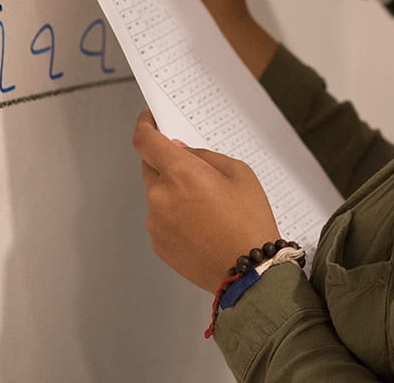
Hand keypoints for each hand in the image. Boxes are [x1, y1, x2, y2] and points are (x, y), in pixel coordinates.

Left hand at [133, 111, 281, 290]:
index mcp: (180, 172)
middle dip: (167, 164)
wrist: (249, 271)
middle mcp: (160, 196)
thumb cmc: (249, 221)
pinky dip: (175, 217)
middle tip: (195, 174)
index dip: (144, 126)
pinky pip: (161, 220)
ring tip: (207, 209)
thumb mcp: (239, 173)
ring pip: (157, 196)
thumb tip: (179, 151)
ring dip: (173, 193)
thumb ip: (205, 157)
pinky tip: (201, 226)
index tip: (149, 121)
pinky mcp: (158, 244)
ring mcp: (155, 222)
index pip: (145, 141)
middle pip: (150, 168)